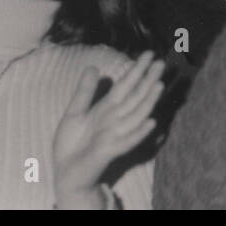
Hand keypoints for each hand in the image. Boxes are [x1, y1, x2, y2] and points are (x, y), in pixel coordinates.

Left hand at [53, 52, 163, 208]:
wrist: (64, 171)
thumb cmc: (71, 144)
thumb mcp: (75, 112)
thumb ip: (85, 91)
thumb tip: (93, 67)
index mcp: (107, 108)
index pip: (125, 85)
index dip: (136, 70)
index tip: (149, 54)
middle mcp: (115, 119)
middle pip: (135, 96)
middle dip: (148, 80)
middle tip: (161, 62)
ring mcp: (114, 134)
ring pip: (136, 115)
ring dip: (149, 101)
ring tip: (159, 85)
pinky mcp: (109, 151)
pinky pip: (127, 141)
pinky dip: (139, 132)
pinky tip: (151, 122)